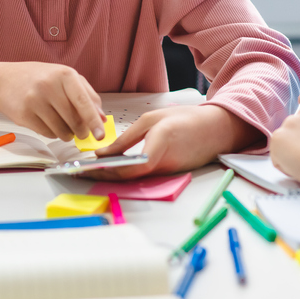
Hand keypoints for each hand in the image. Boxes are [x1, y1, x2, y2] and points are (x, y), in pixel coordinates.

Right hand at [0, 62, 105, 141]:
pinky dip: (52, 133)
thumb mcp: (64, 77)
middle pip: (74, 120)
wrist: (3, 81)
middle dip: (81, 131)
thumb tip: (101, 118)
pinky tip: (48, 123)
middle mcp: (49, 86)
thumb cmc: (37, 78)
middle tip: (82, 132)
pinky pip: (47, 133)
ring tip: (63, 125)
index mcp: (64, 74)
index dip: (94, 121)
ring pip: (61, 130)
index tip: (100, 134)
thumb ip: (87, 95)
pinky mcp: (24, 115)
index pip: (83, 102)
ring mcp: (34, 101)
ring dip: (67, 134)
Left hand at [86, 105, 261, 179]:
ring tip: (90, 171)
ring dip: (113, 176)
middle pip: (129, 177)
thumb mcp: (152, 120)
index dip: (107, 170)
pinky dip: (128, 175)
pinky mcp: (171, 175)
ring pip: (136, 179)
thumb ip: (127, 139)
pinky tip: (112, 170)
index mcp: (161, 143)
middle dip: (104, 176)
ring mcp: (169, 173)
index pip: (130, 166)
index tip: (87, 169)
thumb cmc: (186, 119)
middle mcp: (165, 164)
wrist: (218, 128)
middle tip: (80, 174)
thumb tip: (104, 152)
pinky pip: (145, 177)